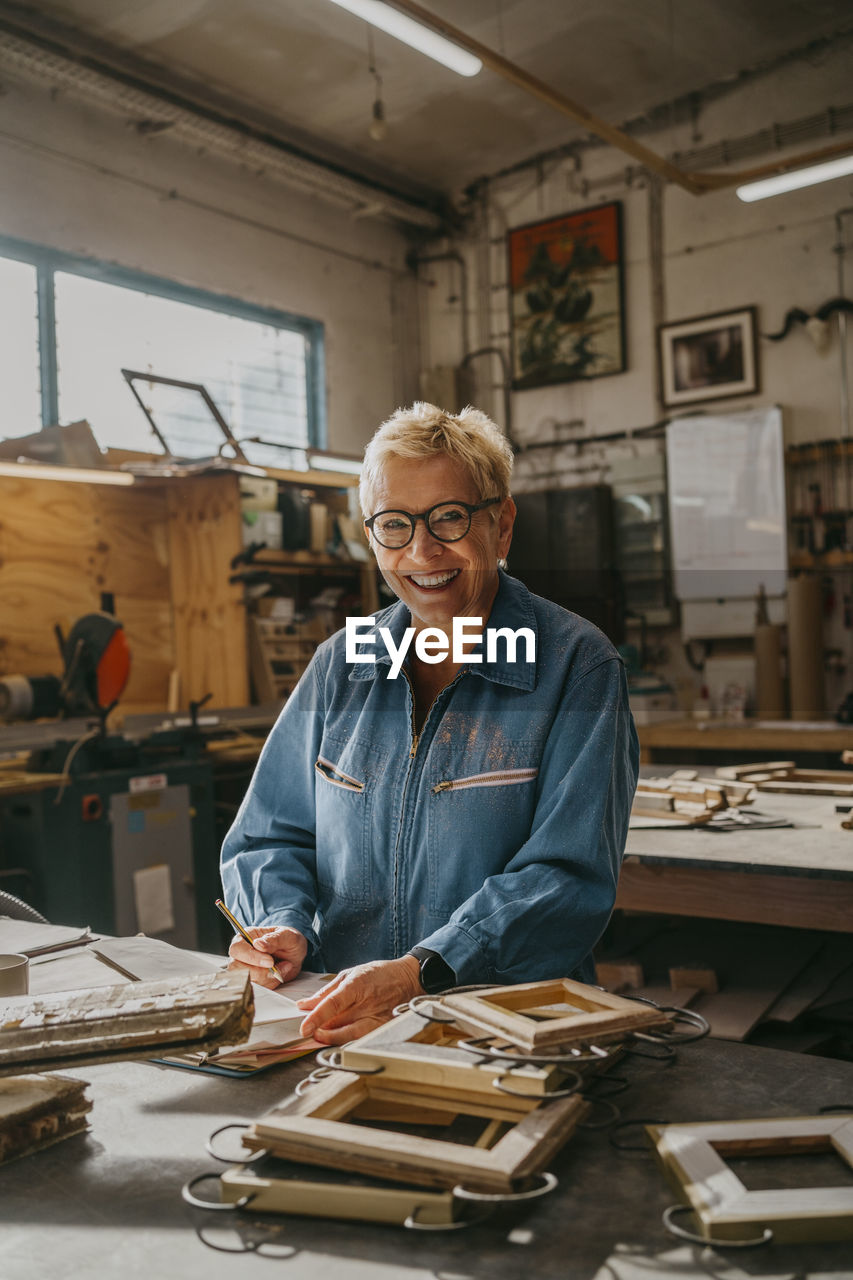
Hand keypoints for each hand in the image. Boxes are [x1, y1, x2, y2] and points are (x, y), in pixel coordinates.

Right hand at [227, 925, 307, 988]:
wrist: (294, 953)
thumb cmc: (287, 940)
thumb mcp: (287, 935)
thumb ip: (274, 938)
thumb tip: (258, 944)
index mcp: (245, 937)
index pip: (237, 949)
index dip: (251, 957)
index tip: (270, 961)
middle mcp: (241, 954)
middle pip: (237, 968)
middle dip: (259, 972)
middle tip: (276, 967)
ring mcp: (244, 969)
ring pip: (246, 981)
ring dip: (268, 978)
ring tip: (283, 967)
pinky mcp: (252, 981)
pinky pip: (257, 988)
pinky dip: (271, 984)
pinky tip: (280, 974)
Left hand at [296, 956, 420, 1043]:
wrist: (409, 979)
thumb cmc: (379, 974)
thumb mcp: (350, 974)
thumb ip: (326, 991)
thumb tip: (305, 1004)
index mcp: (356, 986)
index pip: (333, 1004)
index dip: (317, 1017)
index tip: (304, 1027)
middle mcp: (367, 1004)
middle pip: (339, 1023)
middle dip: (320, 1030)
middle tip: (309, 1032)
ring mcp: (377, 1018)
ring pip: (350, 1036)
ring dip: (332, 1039)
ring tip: (321, 1036)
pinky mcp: (383, 1029)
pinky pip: (362, 1040)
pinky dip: (347, 1041)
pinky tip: (339, 1039)